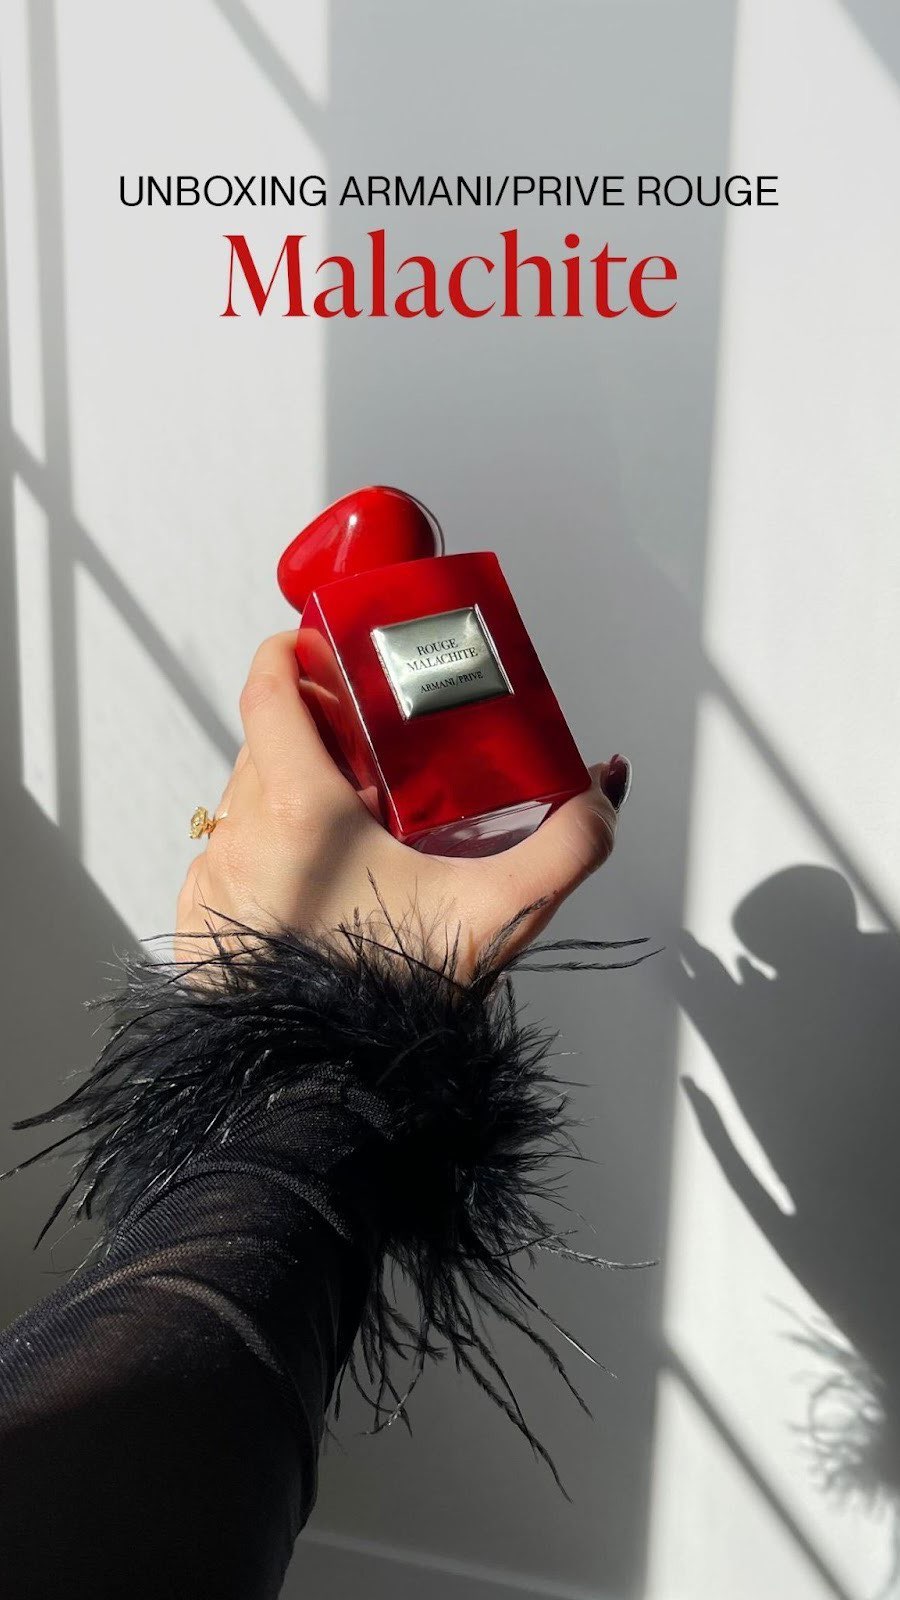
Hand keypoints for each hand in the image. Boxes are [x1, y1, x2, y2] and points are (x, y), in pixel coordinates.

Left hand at [177, 633, 627, 980]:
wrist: (331, 1090)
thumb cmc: (400, 994)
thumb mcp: (500, 914)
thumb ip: (570, 845)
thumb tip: (605, 786)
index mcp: (297, 809)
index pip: (268, 689)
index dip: (292, 652)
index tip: (322, 645)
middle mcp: (238, 834)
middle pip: (265, 743)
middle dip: (312, 730)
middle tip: (370, 745)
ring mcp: (210, 881)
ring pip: (244, 800)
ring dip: (289, 791)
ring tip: (351, 818)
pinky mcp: (197, 925)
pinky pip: (228, 857)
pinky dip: (267, 849)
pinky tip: (317, 879)